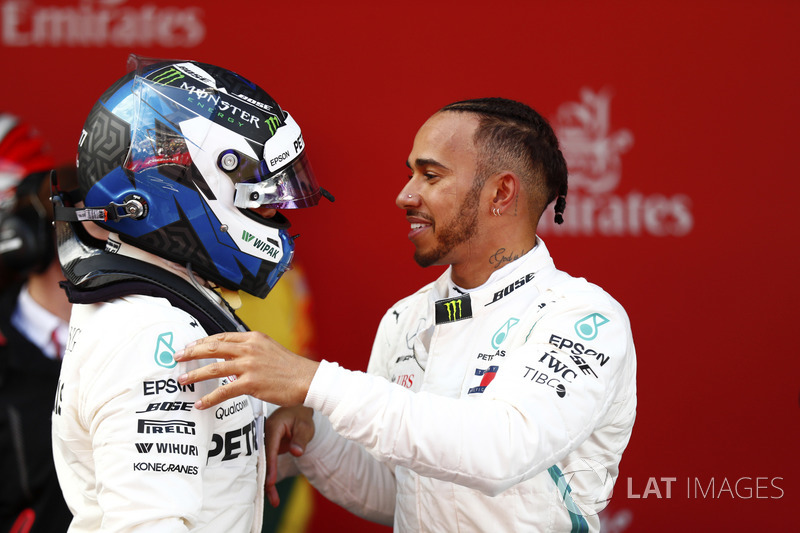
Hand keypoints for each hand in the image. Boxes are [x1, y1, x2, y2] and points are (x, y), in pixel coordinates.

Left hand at [174, 331, 319, 408]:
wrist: (307, 379)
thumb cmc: (290, 367)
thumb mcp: (270, 349)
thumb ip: (251, 349)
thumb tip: (234, 355)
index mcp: (253, 337)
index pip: (221, 337)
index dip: (202, 341)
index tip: (190, 346)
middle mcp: (249, 348)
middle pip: (213, 347)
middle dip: (191, 352)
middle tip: (177, 357)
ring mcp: (249, 365)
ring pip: (213, 368)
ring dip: (195, 374)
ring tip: (182, 379)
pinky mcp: (251, 383)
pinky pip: (224, 391)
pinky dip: (210, 398)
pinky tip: (200, 404)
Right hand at [265, 406, 314, 506]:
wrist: (296, 410)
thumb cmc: (301, 416)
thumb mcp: (305, 427)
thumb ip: (301, 439)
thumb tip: (297, 452)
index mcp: (272, 427)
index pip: (269, 448)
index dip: (269, 466)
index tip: (270, 482)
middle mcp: (262, 435)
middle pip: (261, 460)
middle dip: (265, 480)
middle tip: (272, 498)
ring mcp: (262, 443)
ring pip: (261, 465)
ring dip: (266, 482)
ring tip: (274, 501)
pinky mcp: (264, 449)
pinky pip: (264, 465)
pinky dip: (268, 478)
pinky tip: (271, 493)